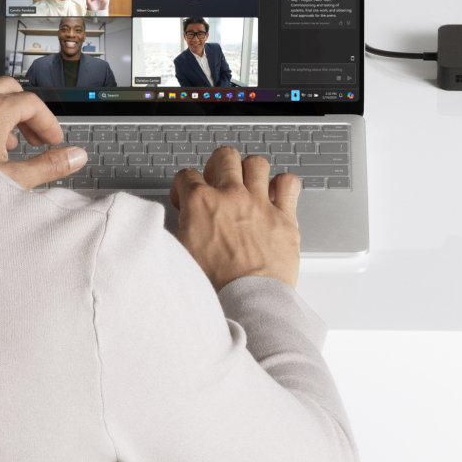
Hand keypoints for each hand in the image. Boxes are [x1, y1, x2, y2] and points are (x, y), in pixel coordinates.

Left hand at [0, 77, 86, 189]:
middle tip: (35, 137)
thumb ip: (48, 167)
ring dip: (4, 109)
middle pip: (11, 90)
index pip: (32, 103)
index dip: (48, 122)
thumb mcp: (12, 180)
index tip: (53, 141)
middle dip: (28, 111)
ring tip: (8, 139)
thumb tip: (75, 157)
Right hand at [170, 147, 300, 290]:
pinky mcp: (284, 218)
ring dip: (249, 171)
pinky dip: (283, 185)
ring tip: (247, 185)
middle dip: (217, 166)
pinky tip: (276, 195)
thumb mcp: (179, 256)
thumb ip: (178, 232)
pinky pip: (289, 184)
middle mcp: (231, 197)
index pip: (186, 176)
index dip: (183, 187)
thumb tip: (173, 227)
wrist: (247, 303)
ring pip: (257, 163)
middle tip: (217, 183)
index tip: (186, 198)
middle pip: (224, 157)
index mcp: (200, 204)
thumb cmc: (215, 288)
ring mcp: (260, 204)